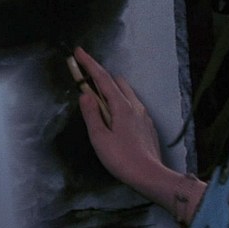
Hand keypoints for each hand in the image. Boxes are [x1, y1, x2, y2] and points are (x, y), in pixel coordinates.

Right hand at [73, 47, 162, 188]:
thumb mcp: (99, 138)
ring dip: (111, 91)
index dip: (89, 64)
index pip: (102, 79)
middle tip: (85, 85)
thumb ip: (92, 114)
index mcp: (121, 106)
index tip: (78, 52)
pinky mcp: (147, 124)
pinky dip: (119, 103)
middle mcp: (135, 105)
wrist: (149, 175)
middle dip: (100, 78)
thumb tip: (85, 94)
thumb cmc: (121, 159)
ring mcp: (143, 114)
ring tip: (99, 106)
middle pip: (116, 82)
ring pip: (126, 93)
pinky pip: (132, 105)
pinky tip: (114, 119)